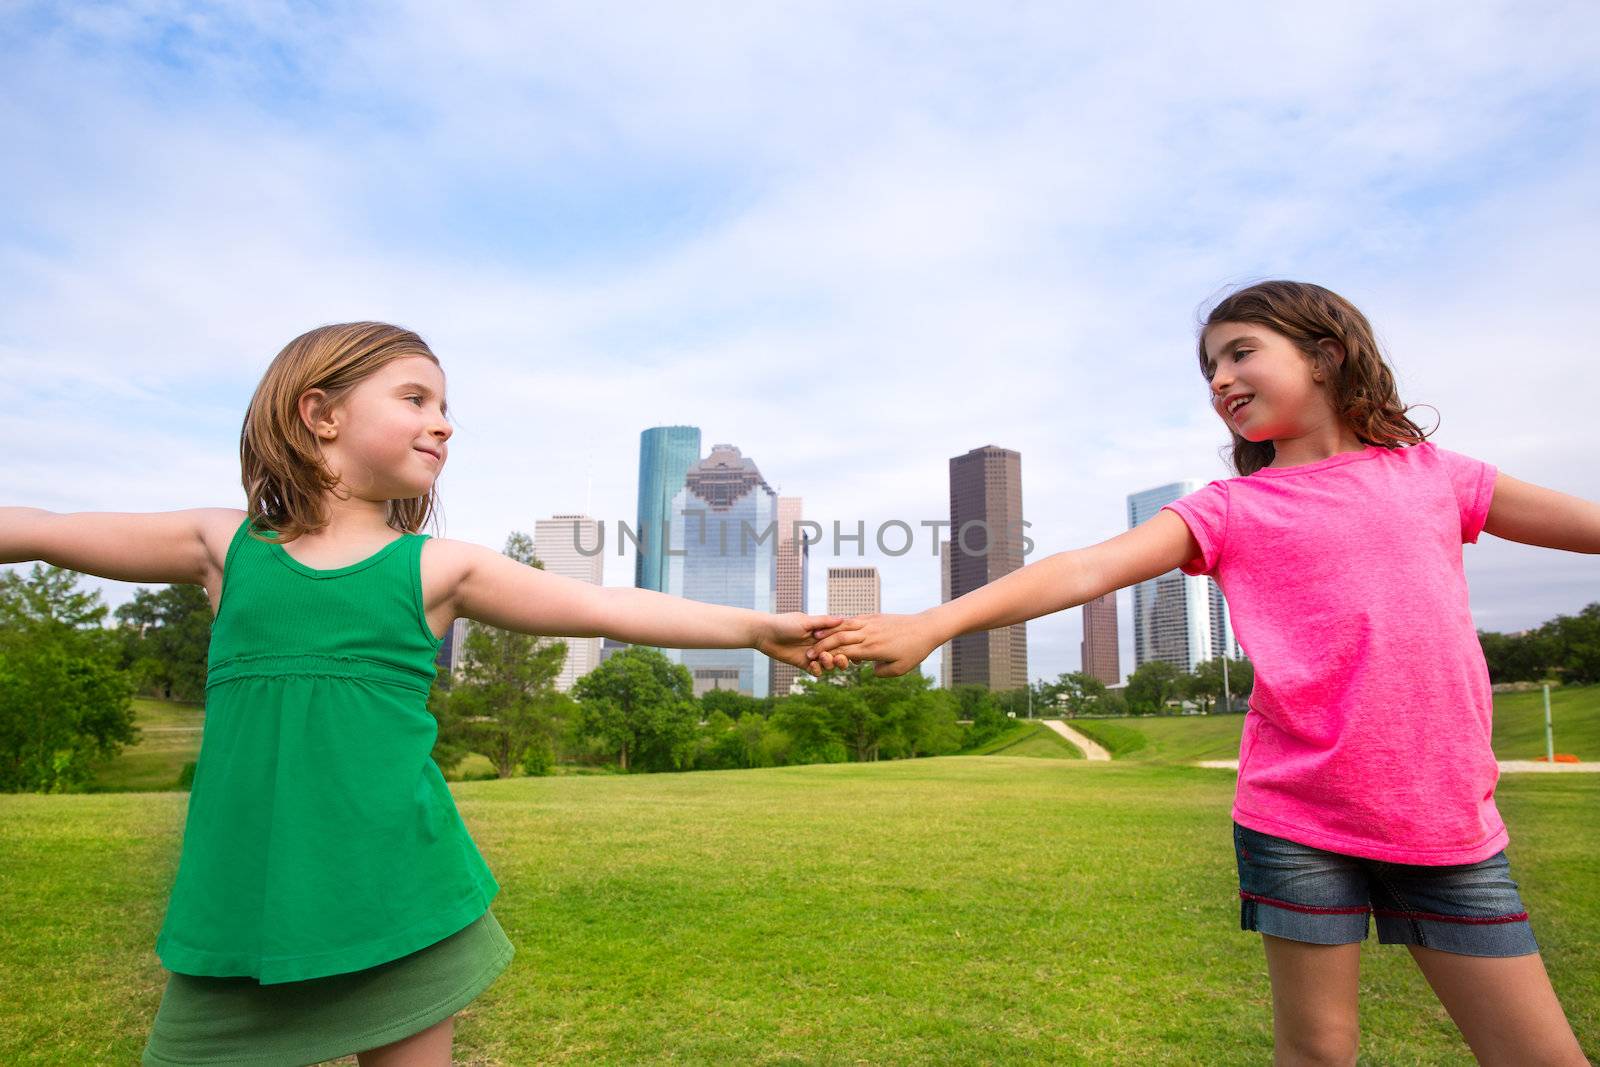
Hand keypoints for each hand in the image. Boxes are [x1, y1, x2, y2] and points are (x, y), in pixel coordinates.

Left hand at [758, 612, 853, 676]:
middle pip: (839, 654)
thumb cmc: (784, 623)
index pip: (841, 640)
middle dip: (842, 658)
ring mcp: (813, 655)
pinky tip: (811, 665)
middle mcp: (820, 644)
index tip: (852, 647)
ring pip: (829, 664)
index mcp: (823, 632)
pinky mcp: (804, 664)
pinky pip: (816, 671)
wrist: (764, 633)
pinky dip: (817, 670)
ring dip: (829, 663)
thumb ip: (823, 622)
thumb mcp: (805, 622)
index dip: (848, 644)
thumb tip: (842, 618)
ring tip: (822, 658)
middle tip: (839, 658)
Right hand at [804, 613, 937, 676]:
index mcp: (873, 649)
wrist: (926, 628)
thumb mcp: (899, 669)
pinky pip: (854, 619)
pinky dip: (842, 623)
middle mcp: (869, 634)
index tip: (815, 662)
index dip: (828, 657)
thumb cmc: (914, 651)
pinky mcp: (874, 616)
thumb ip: (881, 672)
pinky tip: (834, 627)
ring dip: (828, 632)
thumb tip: (869, 670)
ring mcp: (871, 623)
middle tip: (808, 652)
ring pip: (844, 626)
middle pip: (839, 638)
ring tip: (815, 637)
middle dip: (822, 646)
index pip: (844, 653)